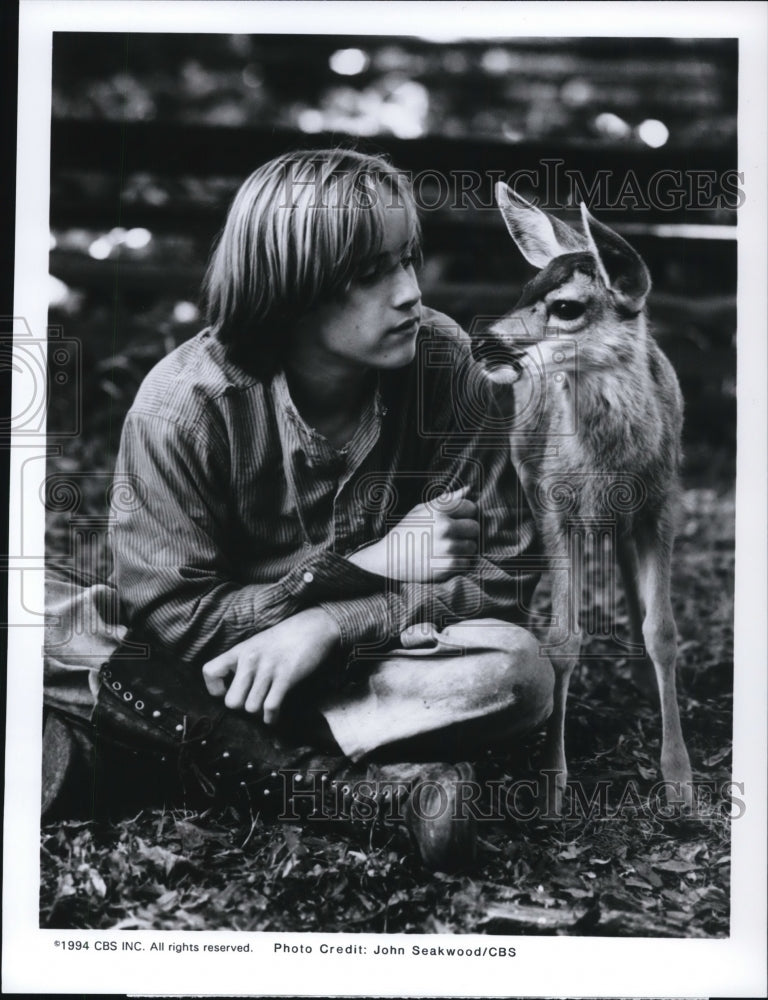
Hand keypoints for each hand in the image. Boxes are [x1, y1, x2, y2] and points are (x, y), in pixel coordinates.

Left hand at [201, 608, 339, 723]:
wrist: (314, 627)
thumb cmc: (286, 638)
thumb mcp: (257, 644)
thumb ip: (243, 662)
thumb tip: (234, 687)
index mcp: (240, 650)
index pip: (210, 672)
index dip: (215, 689)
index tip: (227, 691)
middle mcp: (250, 659)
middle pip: (231, 702)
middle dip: (241, 708)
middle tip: (251, 702)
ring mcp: (268, 668)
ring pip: (251, 708)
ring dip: (259, 713)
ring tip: (265, 706)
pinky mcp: (286, 676)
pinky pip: (271, 707)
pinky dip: (271, 717)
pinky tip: (274, 715)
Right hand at [348, 485, 478, 582]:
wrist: (388, 559)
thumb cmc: (406, 532)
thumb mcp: (421, 510)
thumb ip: (447, 499)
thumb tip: (469, 488)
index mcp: (439, 511)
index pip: (471, 508)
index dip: (466, 514)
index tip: (458, 520)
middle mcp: (445, 527)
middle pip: (475, 527)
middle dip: (467, 532)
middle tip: (454, 537)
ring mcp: (447, 547)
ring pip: (473, 547)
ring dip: (464, 549)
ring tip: (447, 549)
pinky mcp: (448, 566)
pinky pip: (467, 562)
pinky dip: (459, 563)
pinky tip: (444, 560)